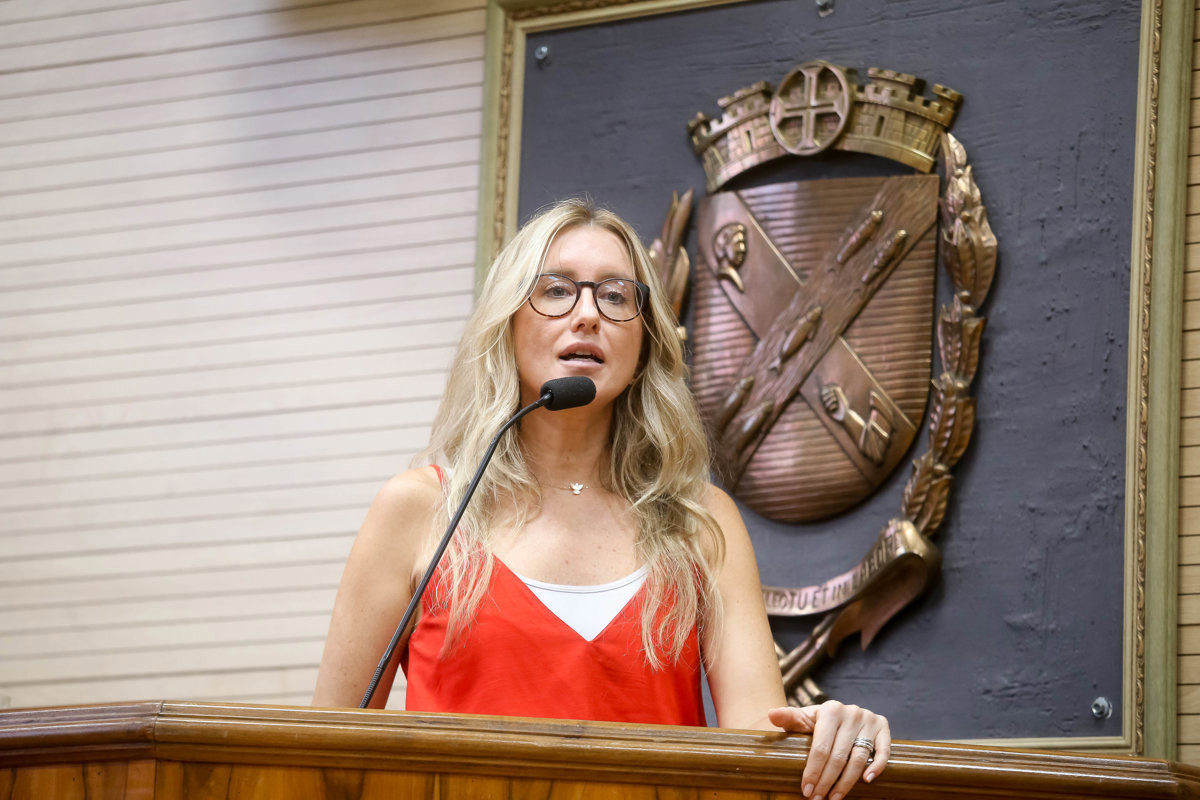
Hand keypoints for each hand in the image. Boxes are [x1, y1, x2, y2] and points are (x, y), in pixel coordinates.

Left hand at [767, 701, 889, 799]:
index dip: (813, 771)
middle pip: (839, 756)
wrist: (843, 712)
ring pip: (859, 758)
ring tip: (835, 798)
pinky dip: (878, 766)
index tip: (806, 790)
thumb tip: (771, 714)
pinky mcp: (883, 726)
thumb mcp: (805, 718)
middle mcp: (851, 713)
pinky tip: (867, 781)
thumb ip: (789, 717)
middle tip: (818, 799)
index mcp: (830, 710)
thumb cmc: (820, 722)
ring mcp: (869, 720)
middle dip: (827, 781)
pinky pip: (883, 750)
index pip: (820, 747)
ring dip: (847, 782)